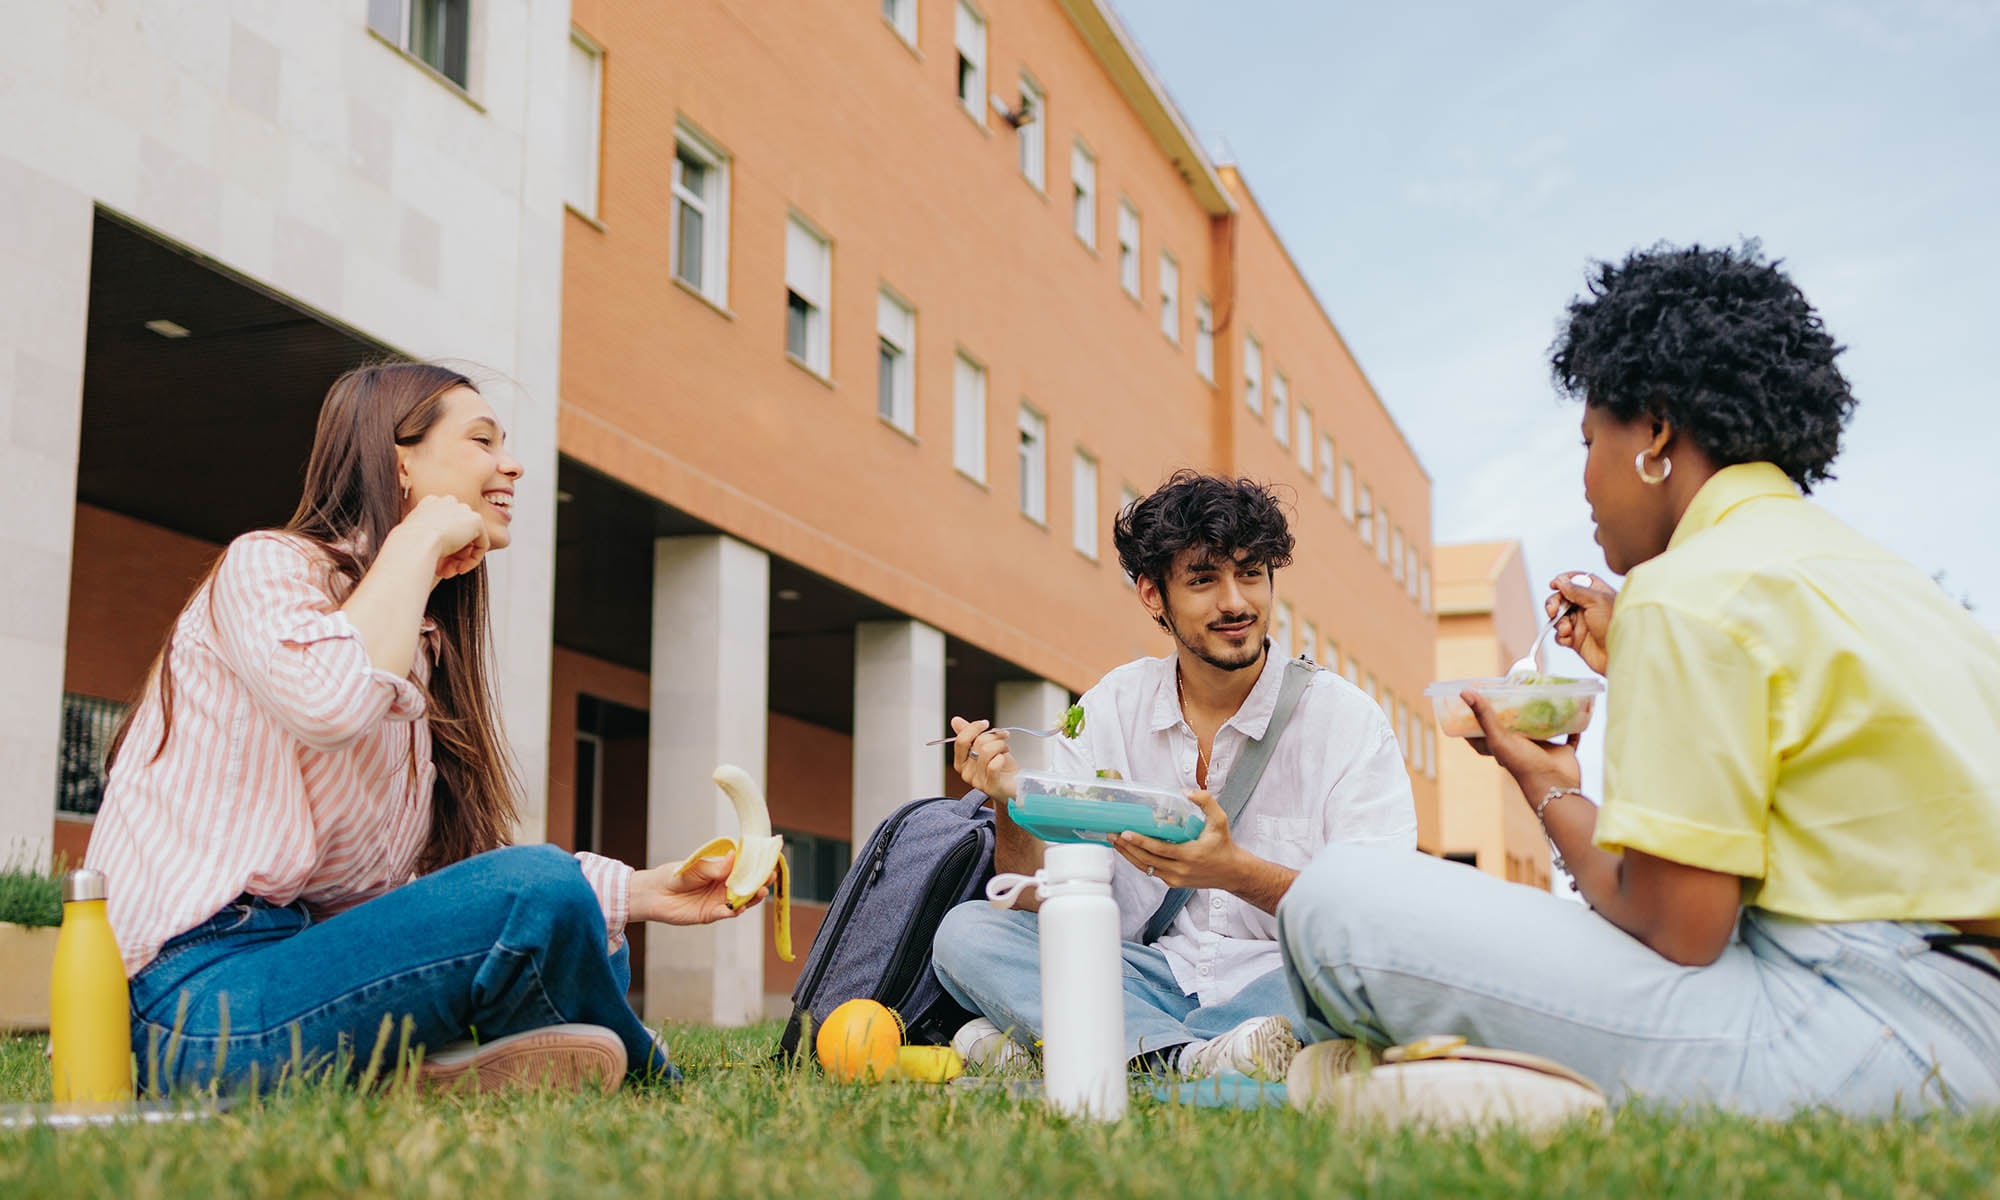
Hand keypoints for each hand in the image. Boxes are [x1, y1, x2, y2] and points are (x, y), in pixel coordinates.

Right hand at [395, 494, 489, 580]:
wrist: (415, 544)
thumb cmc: (408, 546)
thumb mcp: (415, 540)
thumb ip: (429, 539)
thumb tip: (442, 551)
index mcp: (430, 504)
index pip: (444, 526)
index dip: (441, 547)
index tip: (434, 560)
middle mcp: (447, 502)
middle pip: (458, 533)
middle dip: (451, 555)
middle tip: (442, 570)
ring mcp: (462, 509)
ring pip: (469, 540)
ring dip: (459, 560)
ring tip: (448, 572)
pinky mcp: (475, 520)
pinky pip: (481, 544)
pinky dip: (472, 560)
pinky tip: (459, 569)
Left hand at [629, 848, 763, 926]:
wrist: (656, 893)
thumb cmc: (677, 875)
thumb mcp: (698, 866)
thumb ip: (717, 866)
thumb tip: (735, 856)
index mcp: (724, 870)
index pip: (745, 868)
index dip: (758, 866)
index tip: (770, 862)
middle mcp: (725, 886)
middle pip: (748, 885)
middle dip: (760, 882)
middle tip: (770, 878)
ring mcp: (719, 901)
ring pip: (742, 900)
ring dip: (752, 897)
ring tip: (761, 892)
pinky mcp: (711, 914)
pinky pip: (727, 913)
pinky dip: (734, 911)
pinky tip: (740, 907)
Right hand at [951, 716, 1019, 801]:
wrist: (1016, 785)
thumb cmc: (1002, 767)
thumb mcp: (986, 746)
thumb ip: (971, 735)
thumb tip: (955, 721)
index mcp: (961, 763)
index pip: (961, 741)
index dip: (973, 728)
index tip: (985, 723)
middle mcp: (966, 773)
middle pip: (977, 744)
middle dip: (994, 736)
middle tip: (1003, 737)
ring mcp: (977, 782)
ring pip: (986, 751)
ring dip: (1001, 745)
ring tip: (1006, 749)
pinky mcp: (990, 787)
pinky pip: (993, 765)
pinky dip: (1002, 758)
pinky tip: (1004, 759)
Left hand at [1113, 791, 1249, 890]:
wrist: (1231, 872)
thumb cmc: (1224, 845)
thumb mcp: (1220, 820)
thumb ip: (1206, 802)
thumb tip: (1186, 791)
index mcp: (1190, 855)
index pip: (1160, 849)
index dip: (1141, 842)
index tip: (1126, 833)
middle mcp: (1180, 870)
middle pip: (1147, 860)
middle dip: (1127, 847)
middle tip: (1113, 834)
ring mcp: (1175, 878)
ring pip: (1146, 868)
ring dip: (1128, 855)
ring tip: (1115, 842)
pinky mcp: (1173, 882)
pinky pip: (1151, 871)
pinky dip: (1138, 861)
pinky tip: (1129, 851)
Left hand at [1463, 690, 1582, 805]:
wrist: (1555, 785)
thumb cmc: (1522, 764)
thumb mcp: (1499, 738)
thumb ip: (1484, 716)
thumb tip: (1465, 692)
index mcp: (1503, 746)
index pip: (1485, 733)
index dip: (1478, 720)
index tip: (1475, 702)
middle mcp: (1521, 747)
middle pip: (1515, 728)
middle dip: (1513, 713)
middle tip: (1511, 690)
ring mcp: (1542, 750)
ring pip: (1542, 729)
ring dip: (1543, 716)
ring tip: (1541, 693)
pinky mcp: (1562, 751)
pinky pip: (1569, 736)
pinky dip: (1573, 725)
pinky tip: (1575, 708)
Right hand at [1548, 572, 1615, 674]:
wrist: (1621, 653)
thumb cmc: (1616, 625)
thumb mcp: (1597, 600)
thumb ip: (1576, 590)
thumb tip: (1561, 582)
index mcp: (1596, 593)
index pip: (1576, 581)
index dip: (1564, 581)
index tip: (1554, 585)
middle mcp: (1587, 607)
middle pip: (1562, 598)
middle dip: (1554, 603)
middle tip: (1553, 610)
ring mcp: (1581, 623)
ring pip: (1558, 617)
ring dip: (1558, 622)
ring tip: (1567, 629)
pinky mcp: (1576, 640)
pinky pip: (1560, 635)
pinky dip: (1561, 636)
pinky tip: (1569, 638)